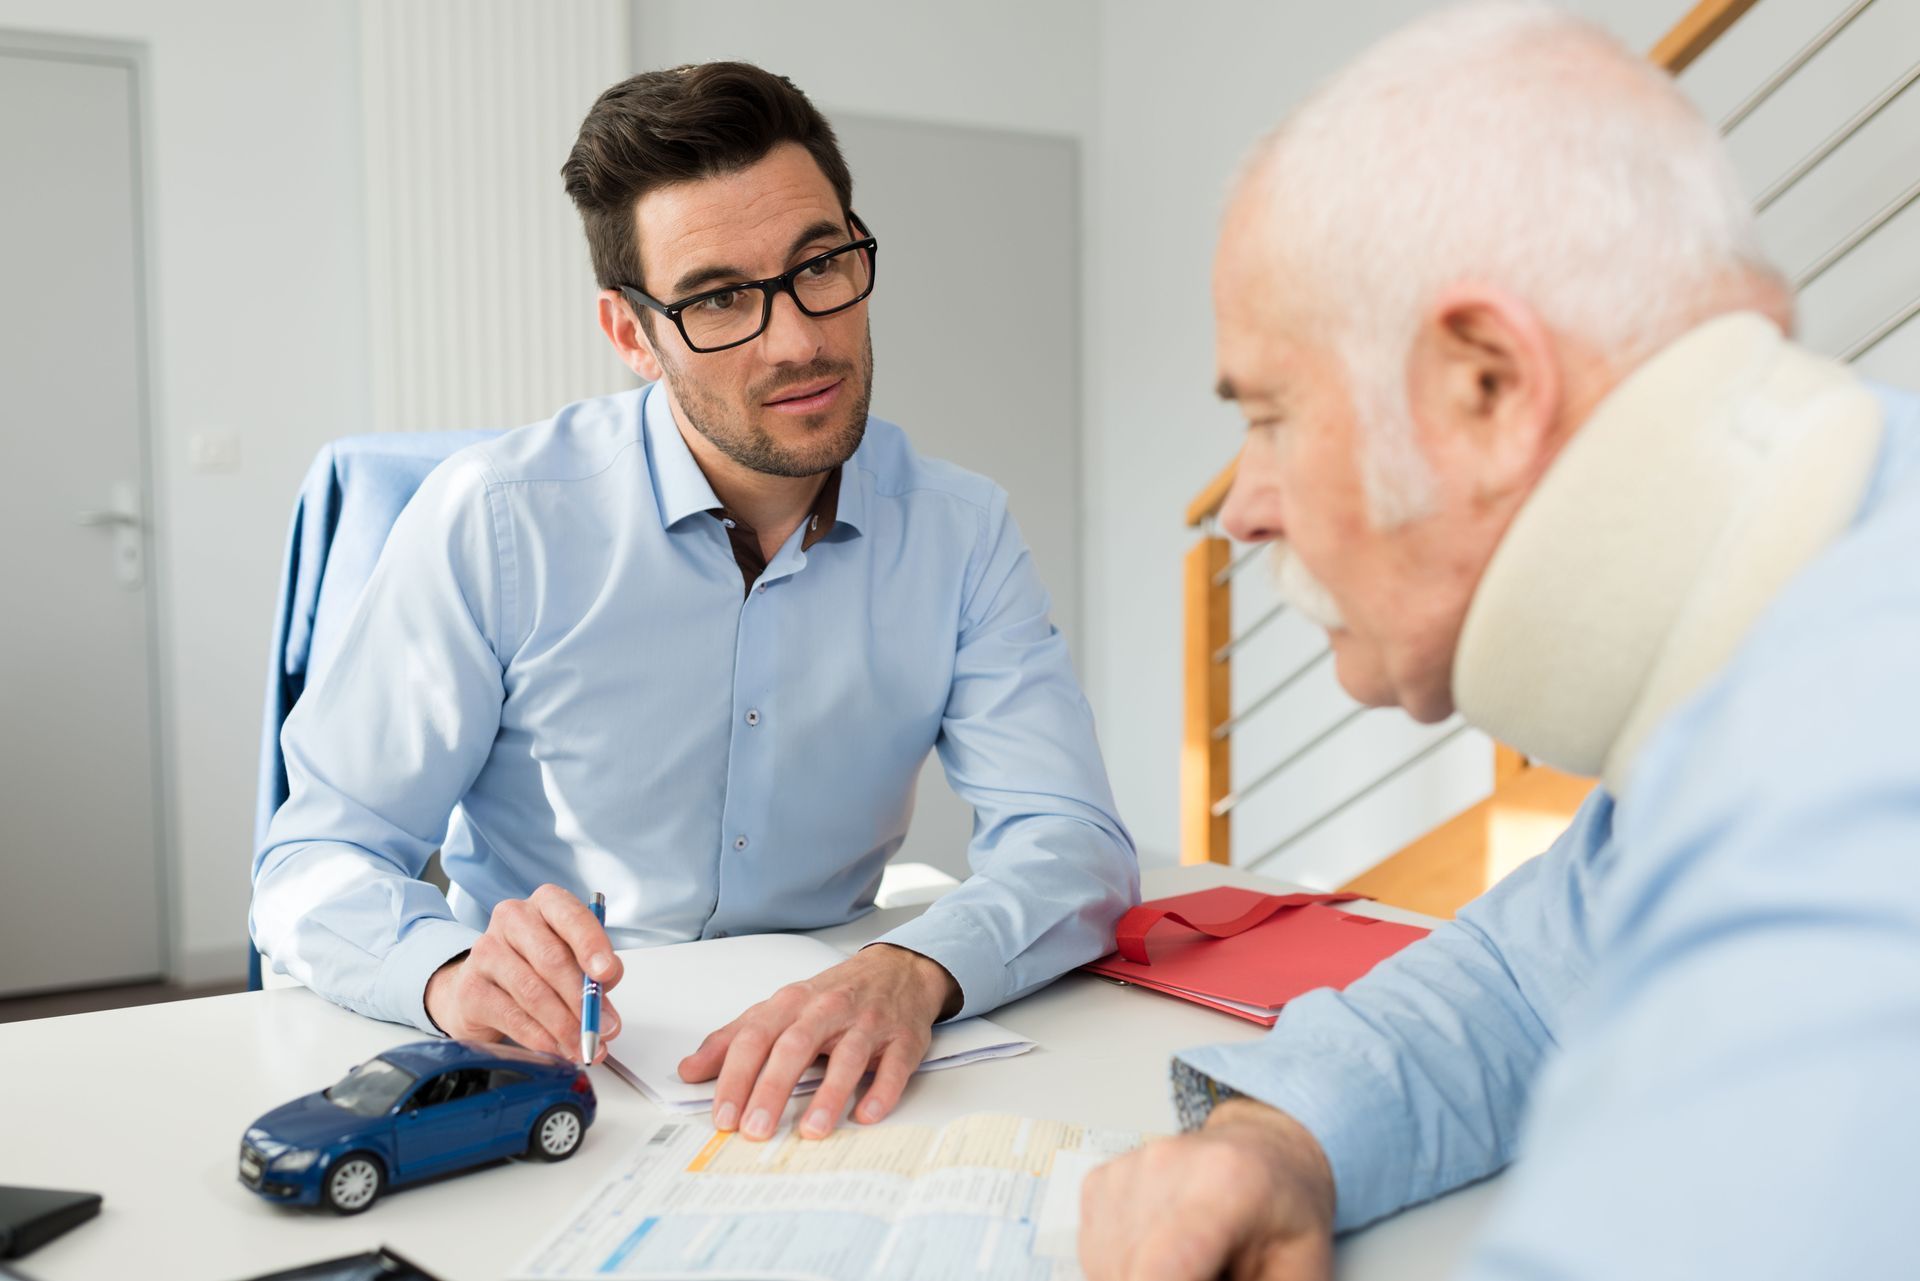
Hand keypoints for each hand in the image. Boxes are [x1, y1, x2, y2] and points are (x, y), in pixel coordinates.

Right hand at [423, 883, 623, 1062]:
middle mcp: (513, 919)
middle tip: (601, 1027)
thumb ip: (594, 978)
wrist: (482, 989)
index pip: (571, 916)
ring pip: (532, 991)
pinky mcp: (471, 988)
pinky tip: (555, 1047)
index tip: (607, 973)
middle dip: (581, 998)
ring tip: (583, 1044)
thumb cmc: (535, 968)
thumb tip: (607, 1013)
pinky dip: (539, 1036)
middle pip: (552, 958)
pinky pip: (511, 1015)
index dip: (591, 945)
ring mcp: (486, 951)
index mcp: (546, 904)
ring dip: (564, 1024)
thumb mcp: (573, 962)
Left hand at [677, 943, 959, 1140]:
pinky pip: (894, 1066)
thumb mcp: (780, 1010)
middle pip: (795, 1046)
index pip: (755, 1037)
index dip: (736, 1077)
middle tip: (755, 1129)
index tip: (723, 1116)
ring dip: (829, 1094)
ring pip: (847, 1057)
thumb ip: (734, 1039)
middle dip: (772, 1089)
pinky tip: (867, 1115)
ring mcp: (868, 1024)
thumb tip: (689, 1071)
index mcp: (792, 1004)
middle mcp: (828, 1010)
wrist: (898, 969)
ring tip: (812, 1131)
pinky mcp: (903, 1039)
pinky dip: (882, 1090)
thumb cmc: (833, 996)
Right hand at [1079, 1099, 1335, 1280]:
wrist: (1267, 1155)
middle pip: (1131, 1275)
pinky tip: (1163, 1257)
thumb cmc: (1285, 1212)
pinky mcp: (1101, 1181)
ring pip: (1107, 1271)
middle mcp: (1166, 1167)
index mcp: (1228, 1184)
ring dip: (1142, 1280)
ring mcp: (1127, 1170)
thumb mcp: (1300, 1273)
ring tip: (1192, 1269)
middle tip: (1211, 1276)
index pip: (1162, 1269)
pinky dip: (1123, 1270)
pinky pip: (1095, 1255)